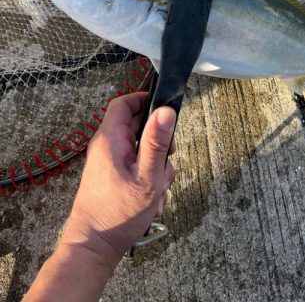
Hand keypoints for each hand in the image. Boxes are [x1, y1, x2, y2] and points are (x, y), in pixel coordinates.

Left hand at [61, 92, 175, 268]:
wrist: (94, 247)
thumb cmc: (118, 214)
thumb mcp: (147, 176)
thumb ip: (156, 142)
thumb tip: (166, 110)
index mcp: (110, 140)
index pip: (124, 103)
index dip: (144, 100)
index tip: (164, 108)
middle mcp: (107, 147)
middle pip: (137, 127)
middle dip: (158, 142)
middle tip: (168, 158)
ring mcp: (109, 162)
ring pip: (140, 150)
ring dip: (155, 166)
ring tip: (158, 188)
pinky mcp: (112, 177)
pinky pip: (135, 167)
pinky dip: (147, 179)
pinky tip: (152, 199)